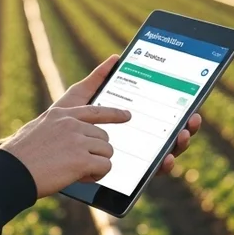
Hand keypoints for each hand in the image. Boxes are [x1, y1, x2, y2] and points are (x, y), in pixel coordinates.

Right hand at [1, 56, 131, 196]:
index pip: (88, 96)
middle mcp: (70, 122)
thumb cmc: (20, 157)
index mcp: (59, 113)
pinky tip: (80, 176)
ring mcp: (77, 139)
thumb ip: (57, 129)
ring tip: (76, 170)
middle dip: (96, 151)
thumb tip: (76, 139)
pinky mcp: (81, 158)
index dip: (105, 86)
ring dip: (96, 164)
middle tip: (79, 162)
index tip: (118, 76)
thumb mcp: (36, 130)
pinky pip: (105, 167)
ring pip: (107, 151)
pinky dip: (96, 174)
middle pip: (103, 134)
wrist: (9, 172)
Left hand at [64, 54, 201, 177]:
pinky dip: (162, 166)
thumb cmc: (60, 131)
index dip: (179, 113)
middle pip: (168, 136)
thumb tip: (115, 58)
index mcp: (130, 125)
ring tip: (182, 135)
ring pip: (164, 154)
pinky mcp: (125, 176)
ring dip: (179, 145)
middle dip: (186, 128)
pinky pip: (149, 173)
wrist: (40, 158)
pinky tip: (165, 158)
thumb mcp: (79, 102)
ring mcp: (132, 161)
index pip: (159, 118)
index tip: (192, 106)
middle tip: (193, 119)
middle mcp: (135, 144)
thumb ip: (97, 81)